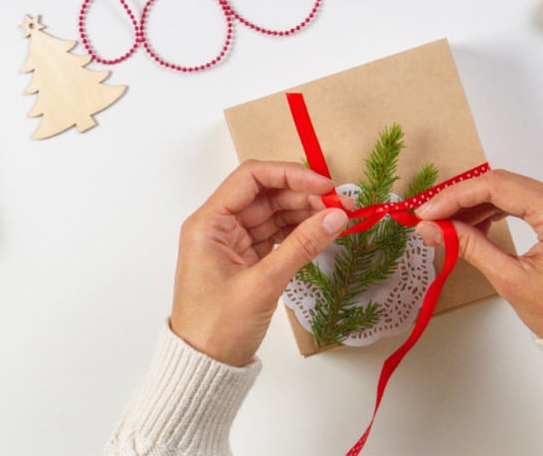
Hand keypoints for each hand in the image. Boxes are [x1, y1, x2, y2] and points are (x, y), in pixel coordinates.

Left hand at [170, 160, 349, 365]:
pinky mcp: (245, 259)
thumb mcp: (263, 284)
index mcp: (209, 223)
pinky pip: (274, 234)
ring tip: (337, 218)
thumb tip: (336, 216)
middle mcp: (218, 226)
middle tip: (341, 206)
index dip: (290, 174)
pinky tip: (321, 231)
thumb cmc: (217, 328)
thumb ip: (301, 246)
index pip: (251, 178)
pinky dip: (298, 232)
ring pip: (273, 213)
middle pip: (265, 193)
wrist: (202, 367)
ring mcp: (232, 243)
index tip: (324, 185)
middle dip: (303, 194)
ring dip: (304, 212)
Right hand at [414, 170, 542, 337]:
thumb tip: (431, 228)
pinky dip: (497, 208)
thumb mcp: (509, 280)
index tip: (427, 212)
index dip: (455, 196)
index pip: (497, 187)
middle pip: (504, 183)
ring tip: (448, 224)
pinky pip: (526, 200)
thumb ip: (469, 246)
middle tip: (431, 217)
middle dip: (462, 198)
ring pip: (513, 189)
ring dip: (477, 203)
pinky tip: (475, 223)